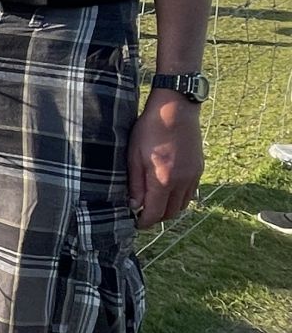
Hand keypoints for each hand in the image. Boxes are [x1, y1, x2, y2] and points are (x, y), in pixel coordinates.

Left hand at [126, 92, 203, 227]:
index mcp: (164, 180)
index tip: (136, 223)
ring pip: (183, 204)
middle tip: (142, 214)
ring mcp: (194, 175)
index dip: (145, 222)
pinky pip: (190, 192)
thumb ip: (135, 183)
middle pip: (171, 212)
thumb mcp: (133, 156)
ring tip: (154, 202)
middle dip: (156, 217)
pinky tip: (167, 190)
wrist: (176, 109)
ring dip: (169, 208)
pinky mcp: (199, 168)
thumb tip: (134, 205)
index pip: (156, 213)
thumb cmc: (149, 129)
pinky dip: (179, 197)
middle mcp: (182, 182)